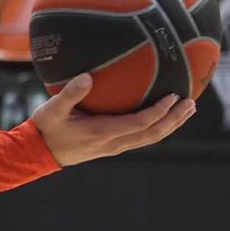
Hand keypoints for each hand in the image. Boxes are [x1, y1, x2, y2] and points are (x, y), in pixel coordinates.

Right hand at [30, 74, 196, 167]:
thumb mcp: (52, 109)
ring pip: (150, 138)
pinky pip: (141, 137)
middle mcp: (113, 143)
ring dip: (171, 125)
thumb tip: (87, 76)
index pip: (140, 123)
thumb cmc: (45, 128)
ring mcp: (114, 147)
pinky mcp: (112, 146)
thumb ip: (71, 93)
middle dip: (174, 120)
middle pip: (153, 134)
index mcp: (102, 133)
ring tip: (187, 110)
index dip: (159, 111)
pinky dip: (157, 127)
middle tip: (191, 104)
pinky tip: (164, 115)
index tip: (173, 96)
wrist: (38, 153)